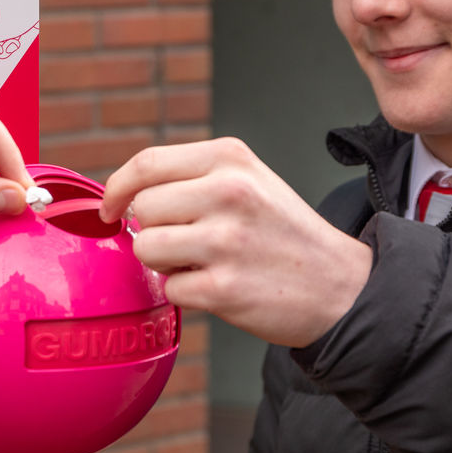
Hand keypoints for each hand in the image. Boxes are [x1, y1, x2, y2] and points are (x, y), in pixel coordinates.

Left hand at [100, 138, 371, 347]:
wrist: (342, 286)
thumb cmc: (283, 234)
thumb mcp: (249, 180)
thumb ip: (191, 177)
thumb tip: (123, 195)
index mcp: (231, 159)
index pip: (146, 163)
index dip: (116, 188)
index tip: (110, 208)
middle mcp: (229, 192)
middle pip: (142, 208)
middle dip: (152, 230)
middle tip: (187, 242)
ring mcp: (226, 241)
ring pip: (146, 248)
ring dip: (163, 263)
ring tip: (201, 263)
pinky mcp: (225, 288)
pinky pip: (170, 288)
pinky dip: (186, 293)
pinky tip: (219, 286)